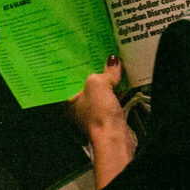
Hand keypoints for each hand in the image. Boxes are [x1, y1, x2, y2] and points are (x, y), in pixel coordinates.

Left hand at [69, 57, 135, 187]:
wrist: (115, 139)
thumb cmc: (98, 113)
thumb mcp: (98, 84)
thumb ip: (105, 71)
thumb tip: (114, 61)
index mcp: (68, 99)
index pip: (69, 77)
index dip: (76, 64)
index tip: (81, 51)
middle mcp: (78, 105)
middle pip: (85, 82)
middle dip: (94, 69)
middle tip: (99, 51)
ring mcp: (93, 111)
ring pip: (99, 89)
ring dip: (106, 78)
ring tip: (112, 60)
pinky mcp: (107, 115)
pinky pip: (110, 96)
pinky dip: (115, 88)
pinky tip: (121, 77)